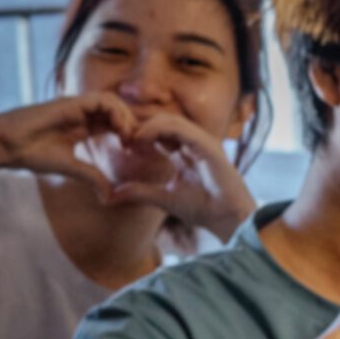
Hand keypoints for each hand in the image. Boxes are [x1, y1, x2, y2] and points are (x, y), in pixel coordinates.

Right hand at [0, 93, 140, 199]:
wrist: (5, 144)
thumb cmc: (31, 154)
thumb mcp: (70, 167)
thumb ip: (92, 177)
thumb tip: (109, 197)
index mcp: (83, 127)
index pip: (114, 124)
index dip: (130, 135)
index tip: (137, 152)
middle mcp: (82, 114)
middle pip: (118, 111)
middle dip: (133, 125)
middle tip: (139, 145)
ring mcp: (77, 106)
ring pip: (113, 102)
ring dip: (127, 117)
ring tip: (129, 138)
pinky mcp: (70, 102)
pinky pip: (102, 99)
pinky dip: (116, 111)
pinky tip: (119, 129)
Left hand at [104, 112, 256, 237]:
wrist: (228, 219)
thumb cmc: (204, 209)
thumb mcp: (163, 198)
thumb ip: (140, 192)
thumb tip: (112, 196)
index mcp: (186, 153)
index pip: (160, 132)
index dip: (140, 134)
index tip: (123, 146)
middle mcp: (195, 143)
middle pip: (163, 121)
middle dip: (141, 126)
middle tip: (122, 138)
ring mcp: (202, 142)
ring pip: (169, 120)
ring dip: (146, 126)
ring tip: (131, 140)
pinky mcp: (207, 145)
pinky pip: (178, 128)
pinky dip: (157, 129)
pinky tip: (141, 140)